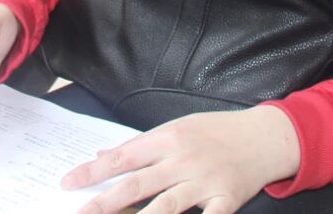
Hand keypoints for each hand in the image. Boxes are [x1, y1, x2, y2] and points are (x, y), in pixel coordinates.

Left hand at [61, 105, 300, 213]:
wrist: (264, 136)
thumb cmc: (216, 131)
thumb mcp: (178, 127)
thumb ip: (143, 145)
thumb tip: (105, 155)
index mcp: (168, 139)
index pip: (121, 157)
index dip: (92, 172)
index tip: (68, 183)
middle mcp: (183, 160)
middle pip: (137, 185)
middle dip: (104, 202)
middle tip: (79, 213)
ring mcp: (204, 182)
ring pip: (165, 207)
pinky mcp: (226, 200)